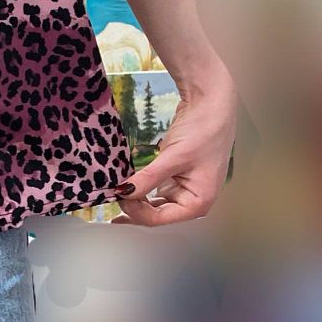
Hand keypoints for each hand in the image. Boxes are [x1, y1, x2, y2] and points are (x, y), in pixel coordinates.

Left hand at [112, 81, 238, 225]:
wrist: (210, 104)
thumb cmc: (202, 132)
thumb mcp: (173, 156)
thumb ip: (148, 178)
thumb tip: (124, 193)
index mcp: (197, 203)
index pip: (159, 218)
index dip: (135, 210)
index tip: (117, 196)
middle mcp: (191, 200)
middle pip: (156, 213)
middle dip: (133, 207)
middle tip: (111, 197)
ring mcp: (183, 188)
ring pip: (153, 202)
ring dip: (135, 199)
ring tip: (114, 194)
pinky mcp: (175, 175)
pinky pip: (154, 187)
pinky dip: (141, 186)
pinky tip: (127, 184)